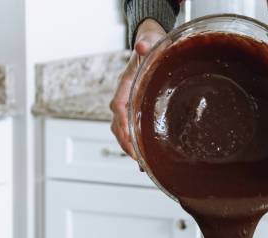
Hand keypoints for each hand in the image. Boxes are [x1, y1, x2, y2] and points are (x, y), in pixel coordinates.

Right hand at [110, 19, 165, 159]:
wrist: (147, 44)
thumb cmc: (149, 46)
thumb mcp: (150, 44)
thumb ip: (146, 46)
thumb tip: (142, 45)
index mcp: (125, 84)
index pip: (119, 107)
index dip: (123, 124)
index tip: (129, 138)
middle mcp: (122, 97)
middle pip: (117, 125)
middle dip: (125, 143)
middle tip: (137, 158)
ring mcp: (126, 105)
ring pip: (121, 131)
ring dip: (129, 147)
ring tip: (140, 163)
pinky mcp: (133, 110)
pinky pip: (129, 130)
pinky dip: (134, 144)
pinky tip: (143, 158)